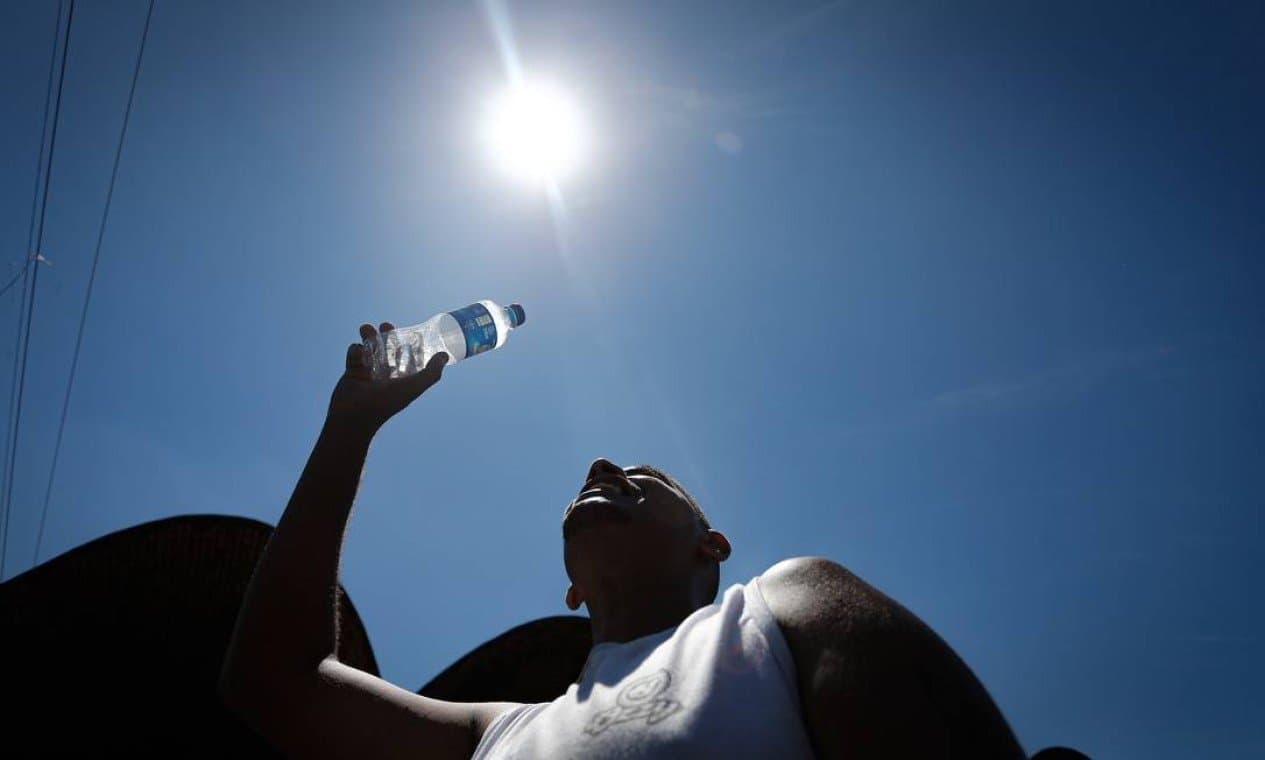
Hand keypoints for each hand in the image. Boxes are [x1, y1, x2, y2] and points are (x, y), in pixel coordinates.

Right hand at [326, 322, 446, 434]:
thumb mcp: (414, 387)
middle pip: (389, 350)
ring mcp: (369, 373)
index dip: (410, 345)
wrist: (354, 414)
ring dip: (369, 337)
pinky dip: (355, 349)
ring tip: (365, 328)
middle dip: (388, 336)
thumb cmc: (386, 402)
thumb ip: (431, 373)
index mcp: (402, 379)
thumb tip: (445, 356)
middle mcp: (386, 376)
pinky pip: (355, 354)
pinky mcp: (352, 372)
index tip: (410, 332)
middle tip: (386, 325)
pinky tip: (358, 351)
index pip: (409, 358)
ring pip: (370, 349)